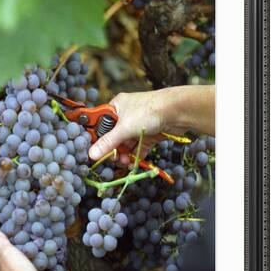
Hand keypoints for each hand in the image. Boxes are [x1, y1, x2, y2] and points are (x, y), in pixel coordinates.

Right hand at [88, 86, 214, 162]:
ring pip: (127, 143)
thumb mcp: (124, 128)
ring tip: (124, 163)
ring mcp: (138, 125)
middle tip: (113, 159)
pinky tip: (132, 163)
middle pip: (114, 136)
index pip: (101, 124)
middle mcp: (126, 115)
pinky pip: (138, 147)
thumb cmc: (149, 111)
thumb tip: (92, 154)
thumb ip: (108, 142)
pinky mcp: (150, 134)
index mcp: (116, 107)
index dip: (97, 138)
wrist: (178, 110)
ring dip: (124, 154)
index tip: (95, 151)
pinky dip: (135, 155)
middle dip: (113, 149)